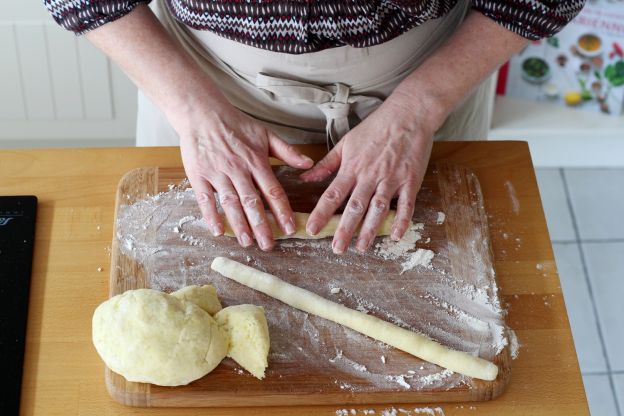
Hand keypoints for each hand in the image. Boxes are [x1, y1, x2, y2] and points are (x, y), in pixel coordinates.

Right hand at [179, 97, 313, 250]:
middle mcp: (238, 169)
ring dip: (239, 224)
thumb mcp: (265, 134)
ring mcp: (217, 173)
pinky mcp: (198, 175)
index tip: (290, 228)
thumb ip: (287, 151)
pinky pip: (205, 199)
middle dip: (261, 225)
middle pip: (252, 202)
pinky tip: (218, 230)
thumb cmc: (235, 124)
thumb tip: (309, 164)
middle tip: (268, 245)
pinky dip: (211, 215)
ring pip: (231, 203)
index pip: (272, 190)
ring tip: (247, 242)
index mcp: (256, 161)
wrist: (202, 112)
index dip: (282, 211)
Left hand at [300, 93, 434, 253]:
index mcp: (352, 167)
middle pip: (354, 207)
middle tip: (337, 249)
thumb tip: (305, 177)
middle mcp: (370, 176)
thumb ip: (326, 164)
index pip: (332, 194)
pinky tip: (395, 236)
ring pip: (378, 209)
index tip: (311, 229)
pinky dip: (401, 221)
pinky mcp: (410, 181)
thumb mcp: (346, 142)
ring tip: (361, 248)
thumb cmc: (375, 127)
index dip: (321, 213)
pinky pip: (406, 205)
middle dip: (345, 230)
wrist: (408, 115)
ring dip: (369, 230)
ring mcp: (391, 179)